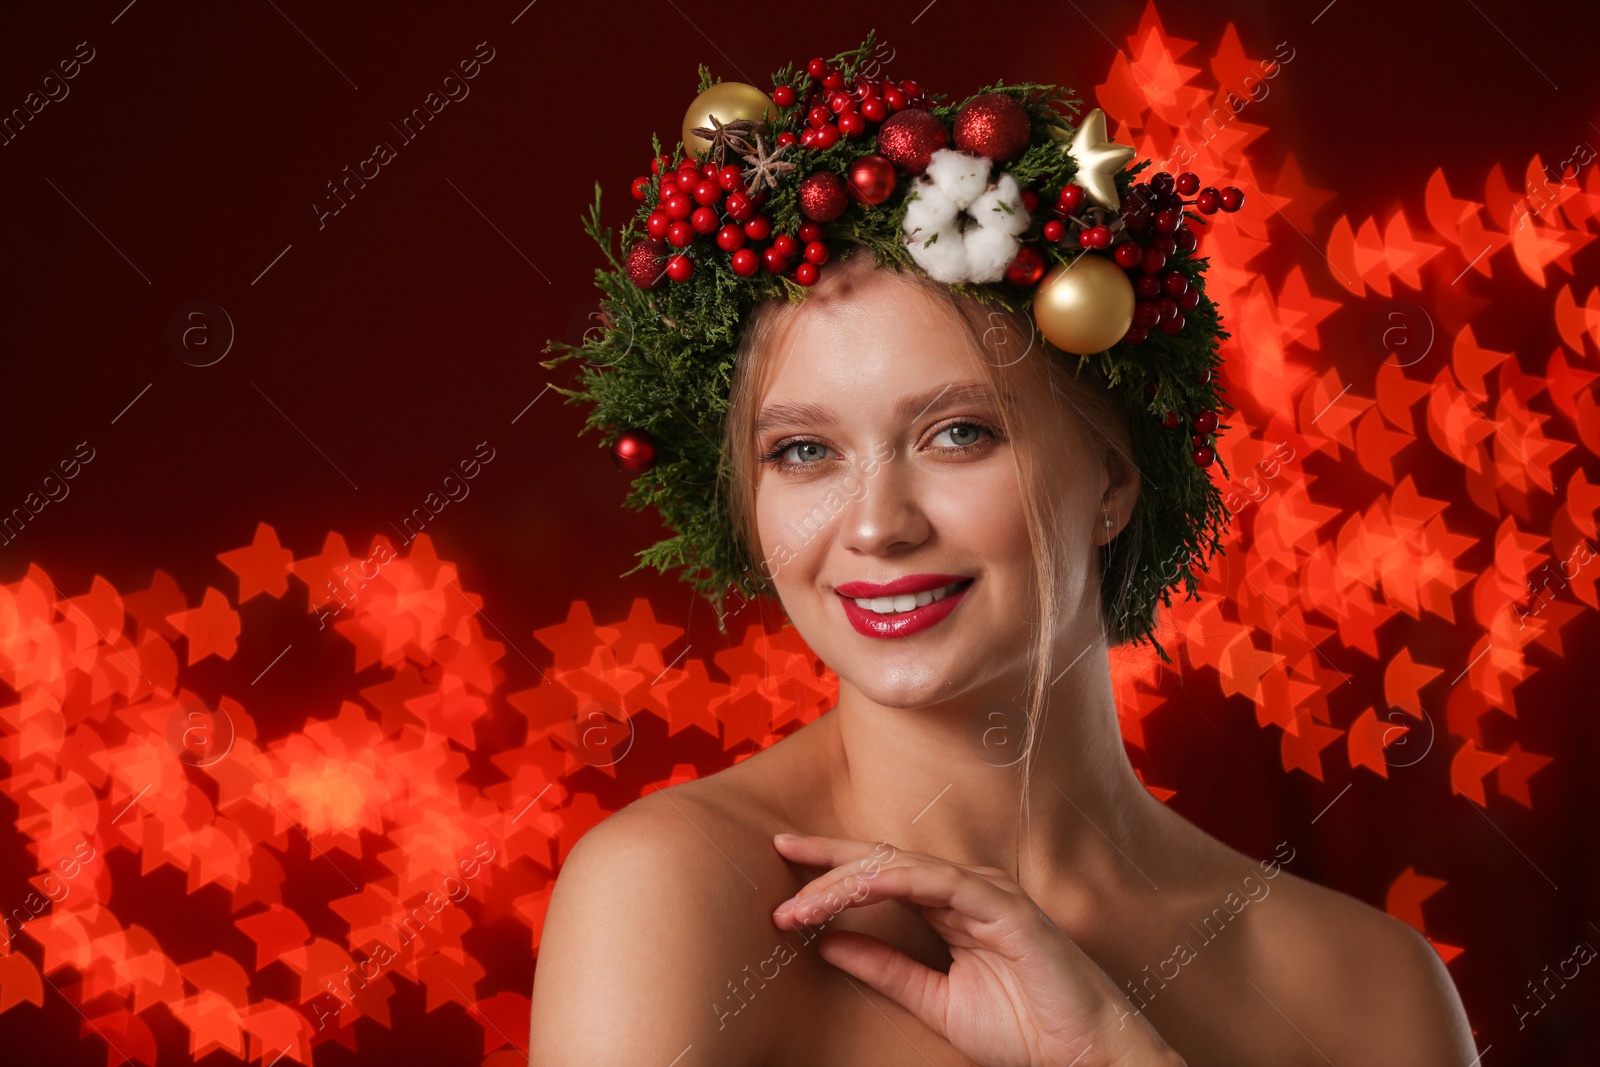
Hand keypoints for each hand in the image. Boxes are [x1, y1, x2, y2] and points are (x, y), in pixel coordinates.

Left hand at [770, 833, 1181, 1066]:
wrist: (1082, 1056)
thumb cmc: (1021, 1028)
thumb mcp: (934, 1000)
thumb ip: (885, 969)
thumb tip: (826, 945)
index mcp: (951, 906)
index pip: (881, 874)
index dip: (832, 867)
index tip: (784, 863)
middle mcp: (967, 889)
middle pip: (884, 860)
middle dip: (828, 862)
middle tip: (780, 862)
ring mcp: (987, 893)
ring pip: (902, 868)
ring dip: (847, 881)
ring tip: (803, 901)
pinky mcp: (1005, 908)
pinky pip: (939, 883)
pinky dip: (894, 881)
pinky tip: (856, 889)